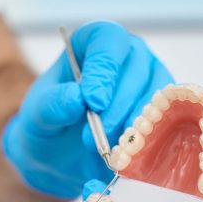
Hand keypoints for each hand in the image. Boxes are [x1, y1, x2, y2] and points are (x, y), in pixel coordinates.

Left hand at [2, 21, 173, 198]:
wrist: (59, 156)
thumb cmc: (49, 125)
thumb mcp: (37, 115)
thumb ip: (52, 105)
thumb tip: (77, 98)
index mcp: (93, 44)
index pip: (107, 40)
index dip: (103, 69)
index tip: (93, 101)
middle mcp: (128, 57)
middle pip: (137, 70)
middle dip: (116, 108)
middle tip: (90, 139)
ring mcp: (150, 84)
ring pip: (157, 98)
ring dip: (132, 129)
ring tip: (104, 153)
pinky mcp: (162, 115)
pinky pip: (165, 126)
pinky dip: (146, 145)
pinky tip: (124, 160)